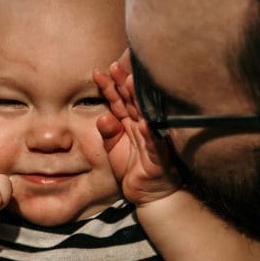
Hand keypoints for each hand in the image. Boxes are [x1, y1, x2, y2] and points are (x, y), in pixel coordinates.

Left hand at [93, 51, 180, 205]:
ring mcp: (152, 139)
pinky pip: (154, 144)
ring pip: (144, 115)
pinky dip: (150, 134)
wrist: (149, 193)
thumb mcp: (114, 148)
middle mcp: (143, 126)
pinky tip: (145, 123)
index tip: (100, 71)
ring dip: (138, 100)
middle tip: (115, 67)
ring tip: (130, 82)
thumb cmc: (133, 167)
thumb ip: (108, 131)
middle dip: (124, 84)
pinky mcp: (159, 157)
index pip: (120, 100)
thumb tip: (102, 118)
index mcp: (131, 122)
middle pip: (133, 101)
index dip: (110, 86)